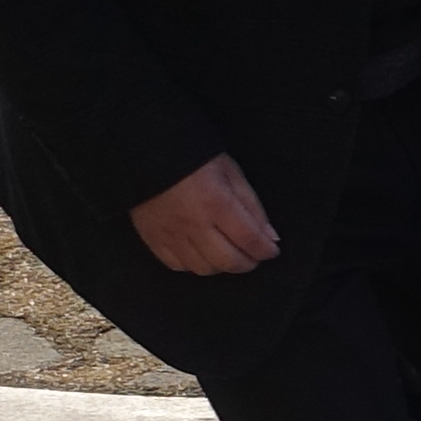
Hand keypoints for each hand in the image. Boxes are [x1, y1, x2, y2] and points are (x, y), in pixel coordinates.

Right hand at [130, 154, 281, 276]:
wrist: (149, 152)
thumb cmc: (197, 159)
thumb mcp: (232, 173)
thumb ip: (252, 206)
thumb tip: (270, 237)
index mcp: (216, 203)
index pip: (249, 239)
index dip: (266, 250)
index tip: (271, 250)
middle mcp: (193, 223)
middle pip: (227, 261)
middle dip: (247, 263)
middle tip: (252, 256)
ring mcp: (170, 234)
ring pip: (203, 268)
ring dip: (221, 266)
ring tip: (227, 254)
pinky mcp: (152, 238)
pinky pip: (177, 265)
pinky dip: (193, 265)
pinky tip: (201, 254)